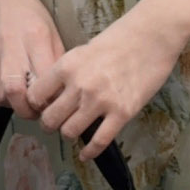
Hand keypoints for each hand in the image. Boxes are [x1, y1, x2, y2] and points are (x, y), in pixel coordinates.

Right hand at [0, 0, 65, 119]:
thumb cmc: (30, 14)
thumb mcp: (52, 32)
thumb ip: (55, 62)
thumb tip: (60, 93)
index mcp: (35, 37)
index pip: (42, 81)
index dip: (47, 100)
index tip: (51, 106)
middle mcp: (8, 44)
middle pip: (14, 91)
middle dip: (26, 110)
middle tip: (33, 112)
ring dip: (9, 104)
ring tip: (19, 99)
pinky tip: (2, 87)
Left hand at [26, 9, 186, 161]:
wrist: (153, 36)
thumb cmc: (120, 39)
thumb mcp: (84, 50)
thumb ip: (68, 73)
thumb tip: (55, 95)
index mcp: (67, 66)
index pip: (36, 96)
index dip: (37, 105)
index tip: (42, 108)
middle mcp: (80, 85)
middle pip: (50, 119)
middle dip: (50, 125)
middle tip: (56, 123)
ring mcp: (101, 101)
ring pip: (69, 132)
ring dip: (69, 134)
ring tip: (74, 131)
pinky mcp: (122, 113)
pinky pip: (98, 141)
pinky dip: (89, 152)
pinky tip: (86, 153)